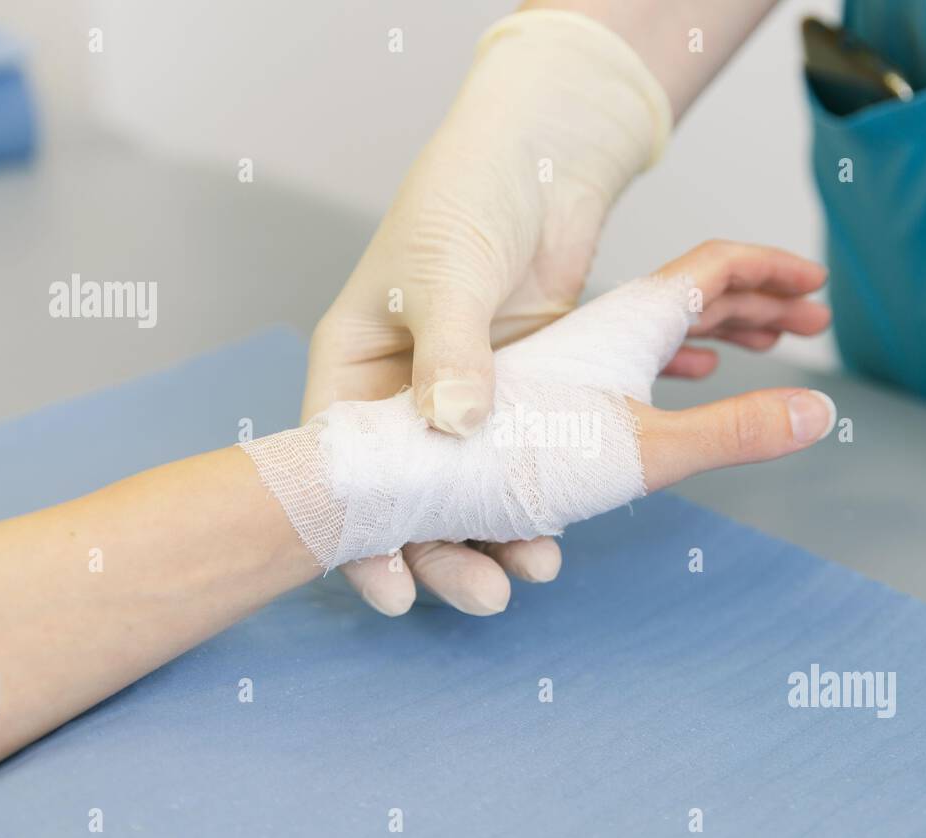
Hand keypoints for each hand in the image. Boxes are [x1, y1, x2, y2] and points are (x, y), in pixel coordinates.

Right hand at [302, 12, 670, 615]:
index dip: (362, 535)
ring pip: (475, 486)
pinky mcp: (521, 395)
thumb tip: (454, 425)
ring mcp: (463, 400)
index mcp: (357, 367)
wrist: (538, 156)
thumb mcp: (446, 271)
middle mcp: (403, 394)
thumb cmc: (466, 196)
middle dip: (449, 547)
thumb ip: (450, 349)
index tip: (394, 592)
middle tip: (487, 593)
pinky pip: (529, 455)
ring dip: (507, 527)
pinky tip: (580, 515)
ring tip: (542, 564)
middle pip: (413, 494)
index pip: (345, 467)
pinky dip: (554, 483)